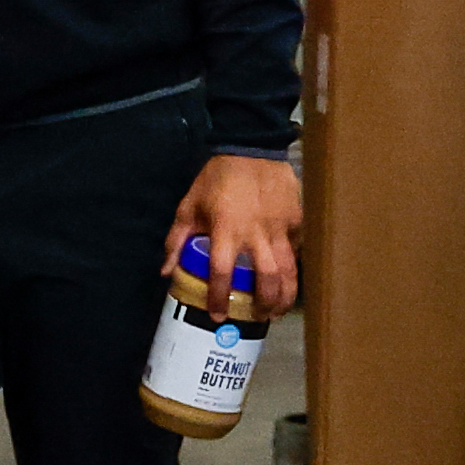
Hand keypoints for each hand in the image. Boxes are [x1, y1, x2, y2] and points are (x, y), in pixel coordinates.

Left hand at [170, 153, 300, 317]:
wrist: (251, 147)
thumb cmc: (216, 179)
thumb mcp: (189, 206)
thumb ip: (176, 240)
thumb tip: (166, 273)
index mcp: (225, 230)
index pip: (222, 273)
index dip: (220, 298)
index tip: (218, 316)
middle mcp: (255, 233)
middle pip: (266, 278)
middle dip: (264, 304)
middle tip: (258, 317)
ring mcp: (280, 227)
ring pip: (289, 269)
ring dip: (285, 294)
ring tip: (278, 309)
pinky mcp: (297, 219)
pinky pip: (299, 249)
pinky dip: (295, 267)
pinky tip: (290, 279)